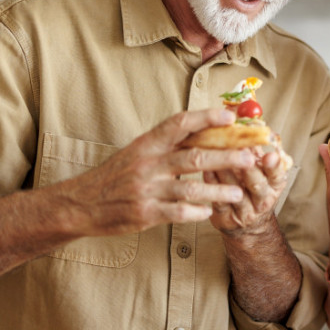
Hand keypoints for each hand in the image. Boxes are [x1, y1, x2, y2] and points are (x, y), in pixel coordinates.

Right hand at [62, 109, 252, 234]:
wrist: (80, 203)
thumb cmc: (115, 177)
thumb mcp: (136, 153)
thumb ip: (166, 146)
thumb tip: (202, 132)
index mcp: (147, 144)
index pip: (179, 124)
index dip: (205, 117)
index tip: (229, 115)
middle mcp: (147, 163)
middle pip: (194, 156)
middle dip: (226, 156)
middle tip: (249, 157)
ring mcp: (146, 189)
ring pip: (191, 187)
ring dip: (218, 190)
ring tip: (238, 193)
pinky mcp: (145, 213)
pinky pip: (178, 212)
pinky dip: (196, 211)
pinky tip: (209, 212)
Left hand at [206, 145, 294, 235]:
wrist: (246, 223)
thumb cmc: (251, 186)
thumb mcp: (260, 169)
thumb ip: (256, 147)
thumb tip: (246, 118)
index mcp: (275, 184)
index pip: (278, 175)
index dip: (274, 166)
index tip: (270, 155)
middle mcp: (263, 199)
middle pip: (257, 184)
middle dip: (247, 168)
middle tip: (238, 151)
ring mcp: (246, 211)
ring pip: (236, 192)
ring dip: (226, 173)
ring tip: (217, 156)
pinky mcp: (227, 217)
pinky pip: (219, 201)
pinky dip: (213, 184)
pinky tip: (206, 171)